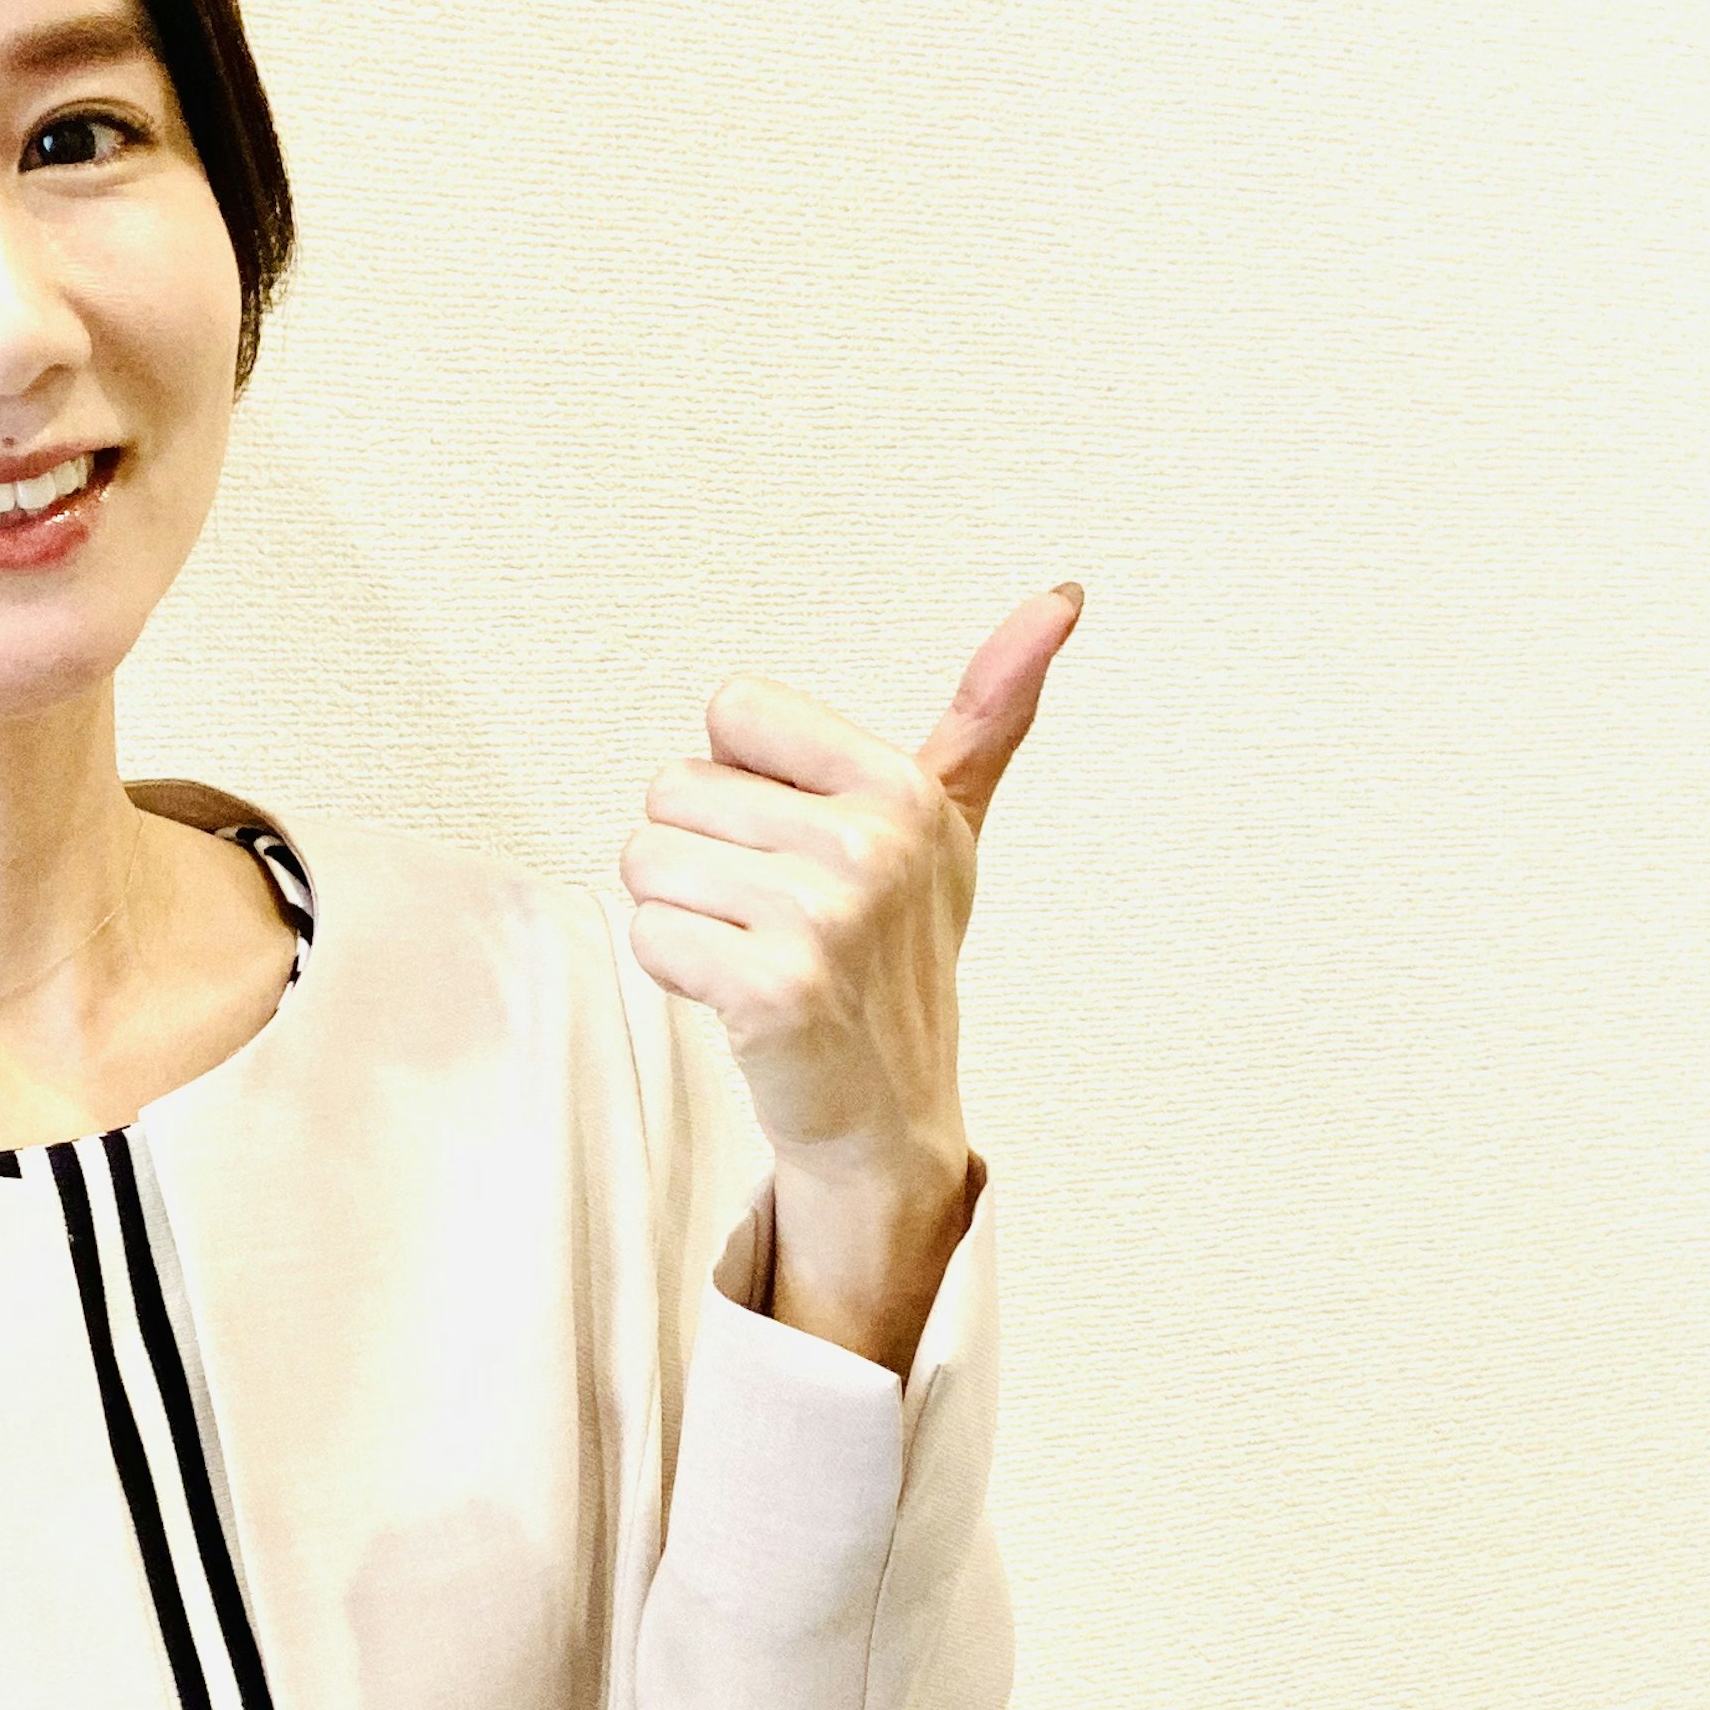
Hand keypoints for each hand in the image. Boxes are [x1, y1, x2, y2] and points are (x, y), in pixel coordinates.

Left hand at [618, 581, 1082, 1191]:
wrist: (884, 1113)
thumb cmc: (898, 955)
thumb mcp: (946, 825)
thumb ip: (989, 710)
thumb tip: (1062, 596)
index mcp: (904, 788)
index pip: (731, 708)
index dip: (740, 775)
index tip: (793, 837)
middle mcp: (872, 844)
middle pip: (673, 787)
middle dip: (700, 852)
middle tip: (769, 913)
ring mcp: (826, 919)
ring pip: (647, 859)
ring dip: (680, 913)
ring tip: (752, 951)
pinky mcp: (775, 990)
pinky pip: (650, 934)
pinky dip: (674, 970)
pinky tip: (736, 997)